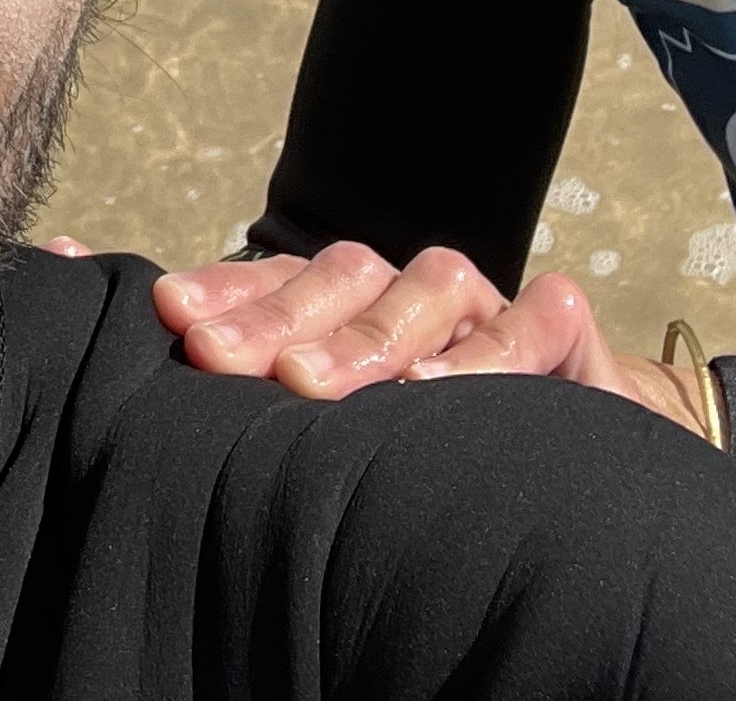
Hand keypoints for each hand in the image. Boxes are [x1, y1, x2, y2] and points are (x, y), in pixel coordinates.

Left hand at [151, 244, 705, 434]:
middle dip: (273, 317)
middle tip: (216, 356)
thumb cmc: (432, 448)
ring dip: (367, 334)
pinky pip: (531, 317)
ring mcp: (484, 301)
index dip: (222, 292)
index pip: (275, 281)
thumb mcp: (342, 430)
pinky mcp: (560, 323)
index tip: (167, 315)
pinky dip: (491, 349)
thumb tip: (158, 360)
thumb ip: (261, 403)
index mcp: (345, 308)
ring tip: (310, 382)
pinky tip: (439, 388)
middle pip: (337, 278)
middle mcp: (406, 292)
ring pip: (425, 286)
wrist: (577, 457)